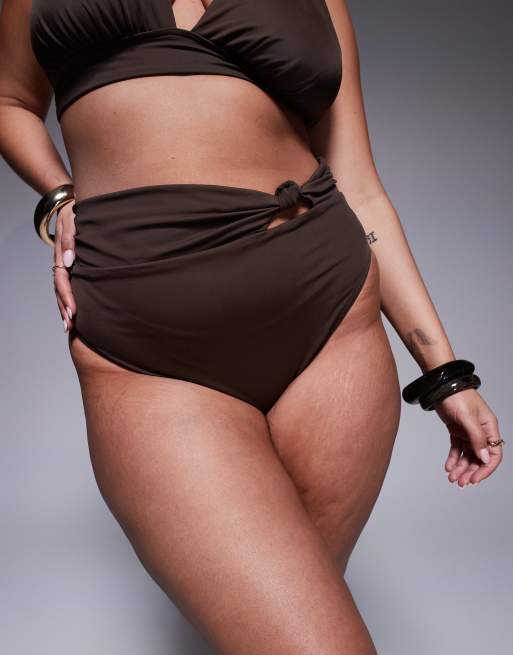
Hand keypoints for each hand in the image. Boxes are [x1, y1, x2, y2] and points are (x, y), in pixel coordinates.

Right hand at [53, 201, 76, 332]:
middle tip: (70, 325)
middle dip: (64, 308)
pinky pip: (67, 286)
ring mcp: (65, 266)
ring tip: (69, 326)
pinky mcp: (70, 267)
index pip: (62, 280)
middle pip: (60, 290)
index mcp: (61, 255)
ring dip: (64, 308)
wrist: (71, 207)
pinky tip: (72, 313)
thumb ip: (70, 240)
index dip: (67, 296)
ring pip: (62, 291)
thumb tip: (70, 260)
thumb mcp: (72, 222)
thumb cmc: (75, 214)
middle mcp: (62, 264)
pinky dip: (68, 300)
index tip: (74, 311)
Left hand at [434, 387, 503, 486]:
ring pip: (467, 455)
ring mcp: (468, 431)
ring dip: (461, 467)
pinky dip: (453, 458)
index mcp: (489, 427)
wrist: (440, 385)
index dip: (486, 469)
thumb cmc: (457, 396)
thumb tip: (485, 458)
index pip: (494, 454)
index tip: (475, 479)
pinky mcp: (456, 430)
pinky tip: (448, 466)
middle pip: (479, 457)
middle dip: (470, 471)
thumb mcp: (467, 418)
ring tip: (452, 477)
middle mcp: (481, 431)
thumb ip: (477, 438)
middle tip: (460, 482)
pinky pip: (457, 448)